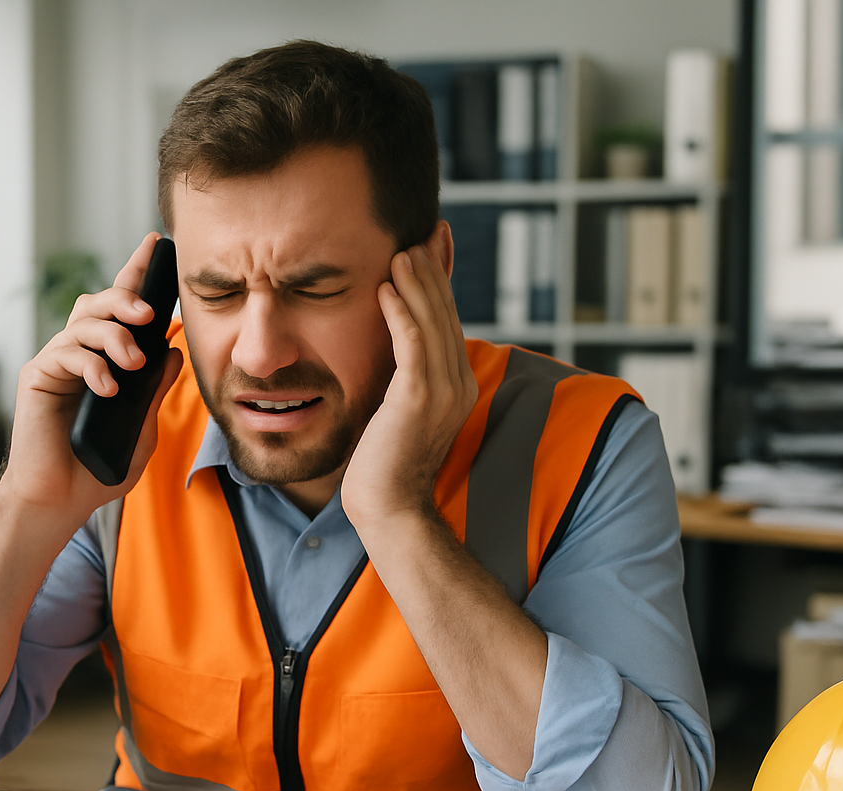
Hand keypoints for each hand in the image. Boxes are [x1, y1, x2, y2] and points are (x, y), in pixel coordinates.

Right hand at [0, 233, 183, 524]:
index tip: (154, 245)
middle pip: (97, 303)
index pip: (121, 310)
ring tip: (132, 361)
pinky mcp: (37, 377)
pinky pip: (64, 353)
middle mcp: (79, 355)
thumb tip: (172, 349)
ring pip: (82, 322)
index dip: (135, 274)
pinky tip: (107, 388)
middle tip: (148, 314)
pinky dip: (91, 366)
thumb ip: (155, 389)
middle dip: (125, 299)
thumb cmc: (99, 469)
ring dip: (113, 334)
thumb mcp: (142, 427)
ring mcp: (56, 364)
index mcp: (106, 360)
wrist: (61, 501)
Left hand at [342, 227, 476, 530]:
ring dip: (417, 284)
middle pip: (446, 315)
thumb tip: (396, 337)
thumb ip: (404, 371)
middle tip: (420, 232)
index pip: (449, 320)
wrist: (387, 507)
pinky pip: (412, 346)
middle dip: (432, 272)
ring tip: (401, 250)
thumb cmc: (383, 460)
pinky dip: (402, 313)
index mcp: (459, 384)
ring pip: (433, 324)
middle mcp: (459, 384)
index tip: (432, 242)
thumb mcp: (398, 404)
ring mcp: (443, 392)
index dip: (440, 281)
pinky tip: (387, 288)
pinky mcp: (419, 400)